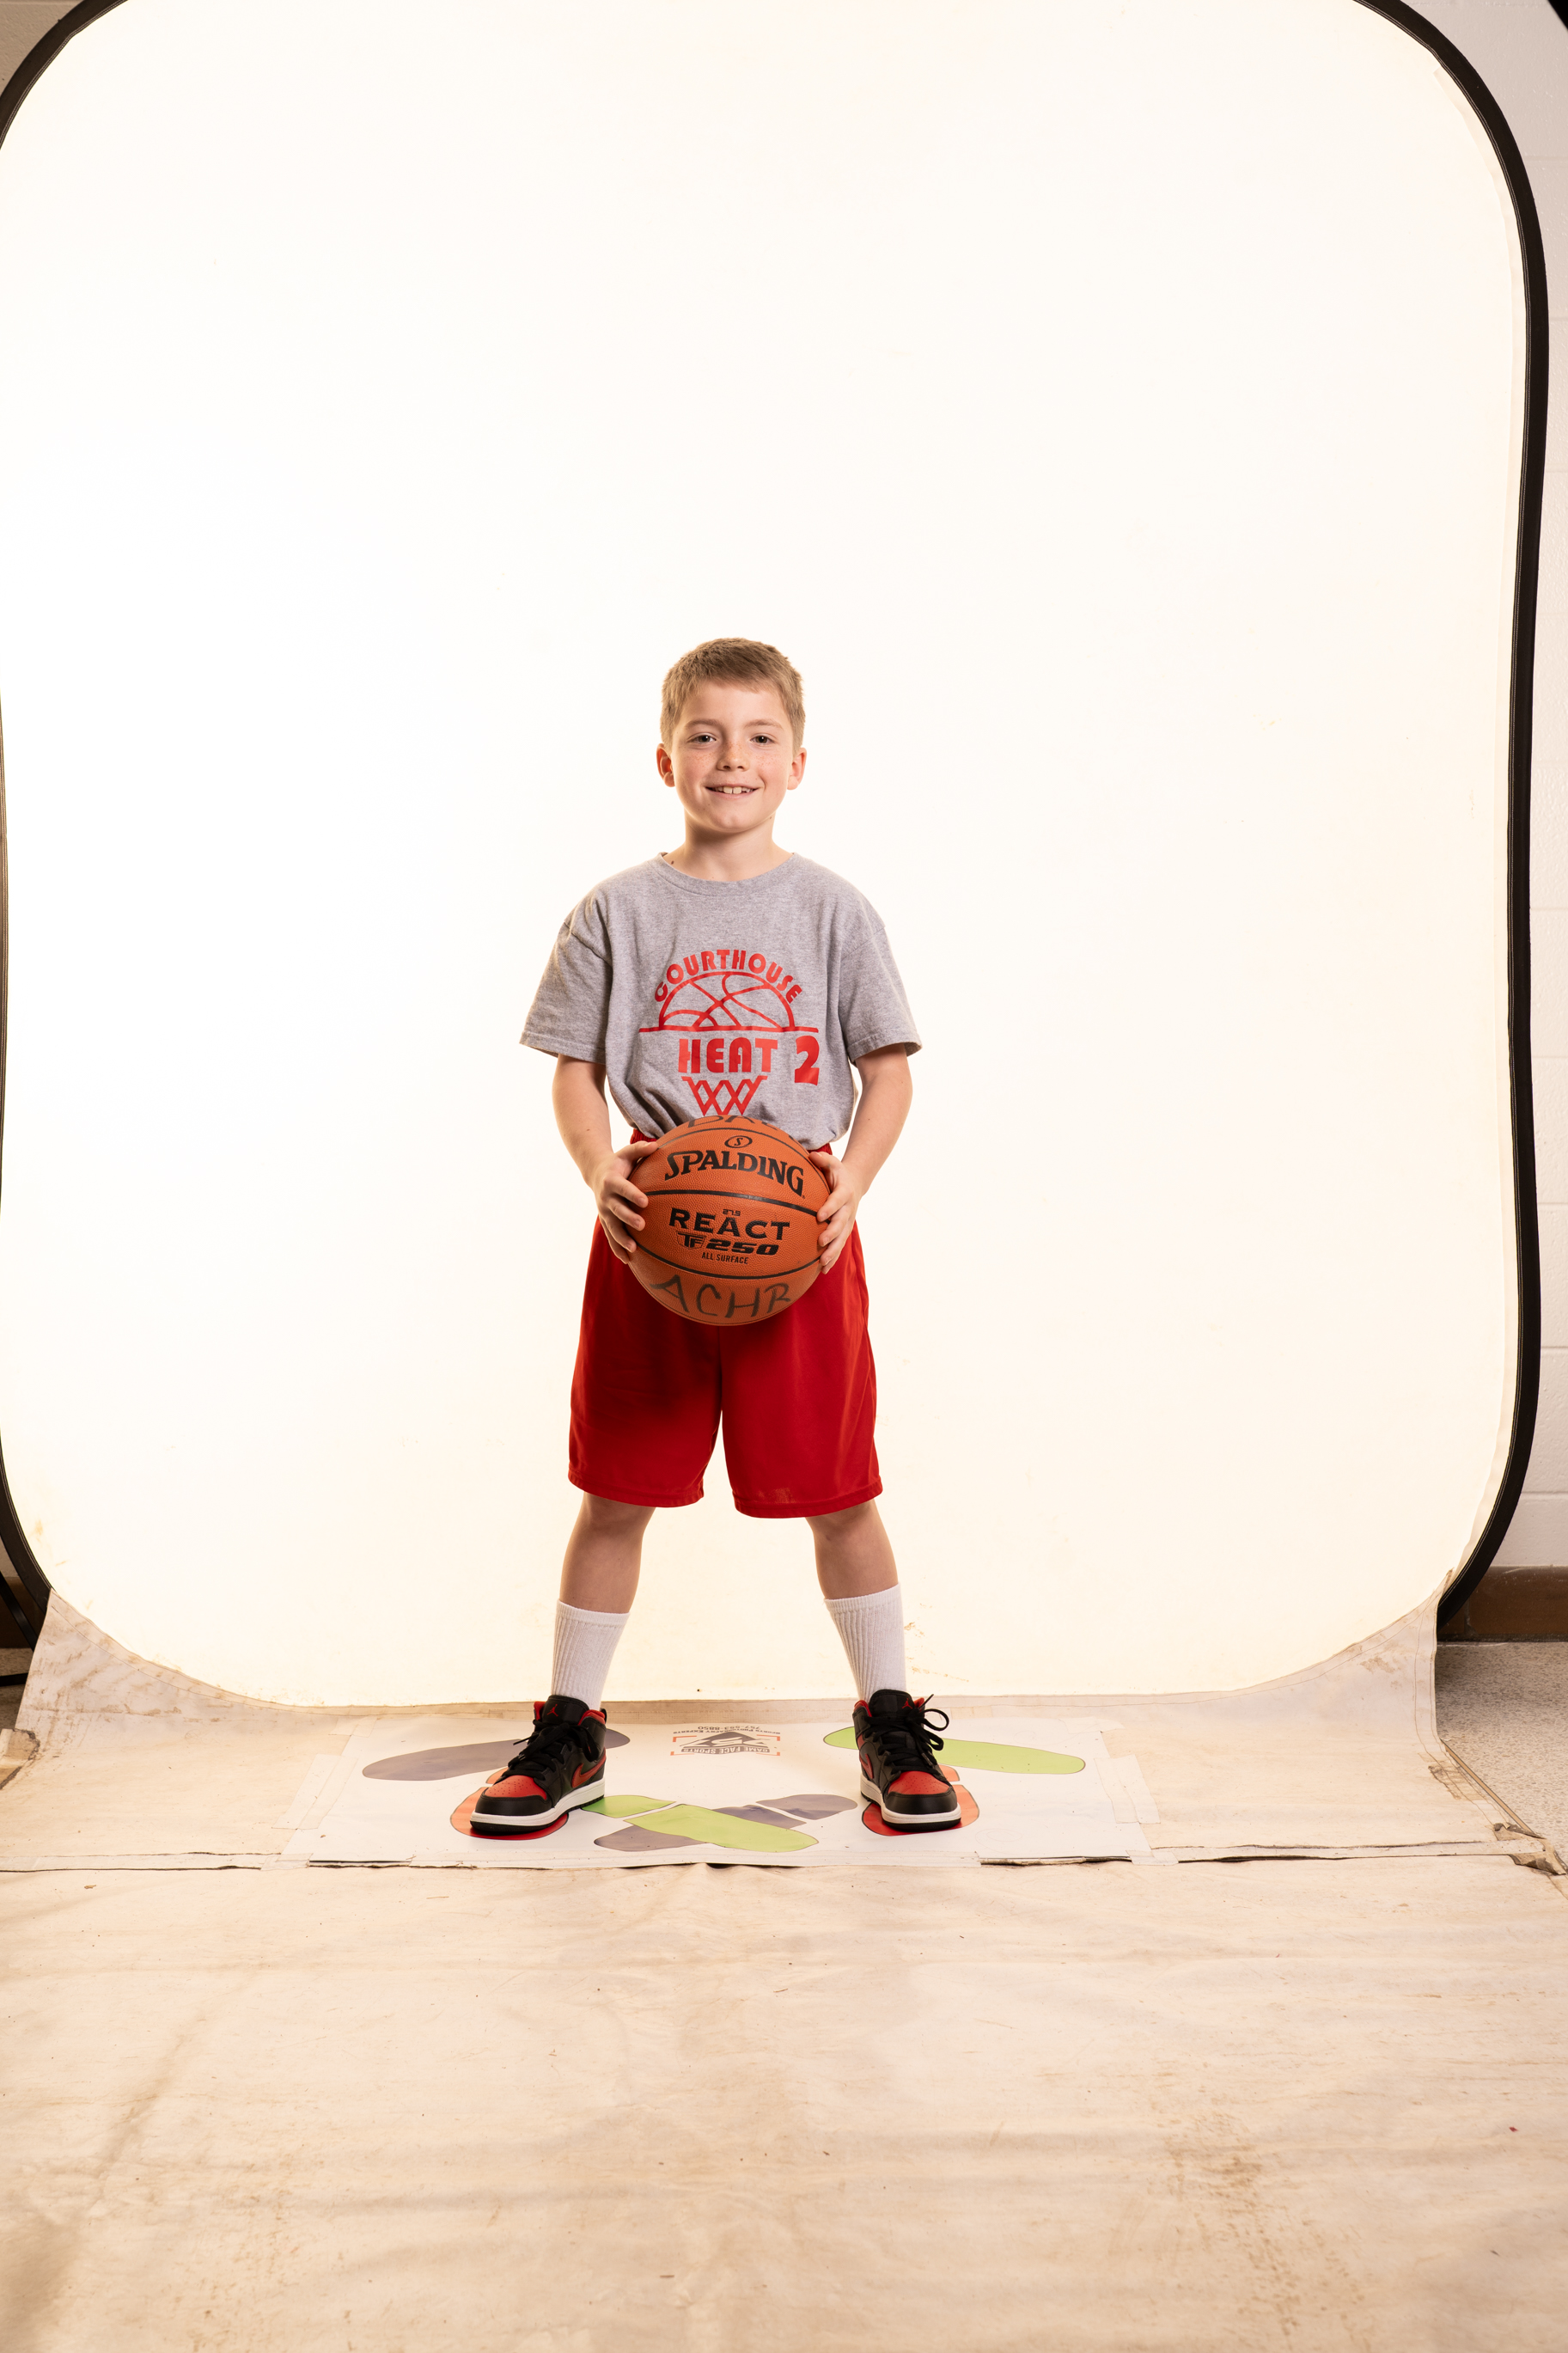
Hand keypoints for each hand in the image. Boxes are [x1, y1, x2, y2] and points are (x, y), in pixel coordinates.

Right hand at [593, 1139, 661, 1264]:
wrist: (596, 1173)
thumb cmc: (618, 1163)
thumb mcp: (627, 1152)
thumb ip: (640, 1148)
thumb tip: (657, 1145)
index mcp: (612, 1181)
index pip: (623, 1188)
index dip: (633, 1194)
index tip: (645, 1201)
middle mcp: (605, 1198)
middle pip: (617, 1210)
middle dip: (628, 1218)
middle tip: (642, 1225)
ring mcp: (604, 1211)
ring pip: (612, 1227)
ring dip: (621, 1238)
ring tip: (634, 1249)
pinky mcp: (605, 1220)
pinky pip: (611, 1236)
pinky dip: (617, 1248)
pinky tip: (627, 1260)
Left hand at [809, 1153, 864, 1273]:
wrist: (855, 1184)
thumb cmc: (838, 1173)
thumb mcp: (833, 1163)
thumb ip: (823, 1160)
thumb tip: (811, 1155)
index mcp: (844, 1192)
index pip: (837, 1201)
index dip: (829, 1208)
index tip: (819, 1215)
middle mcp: (848, 1209)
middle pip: (840, 1224)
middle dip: (832, 1234)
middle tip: (821, 1242)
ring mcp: (847, 1222)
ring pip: (841, 1239)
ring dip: (833, 1251)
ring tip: (823, 1263)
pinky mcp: (844, 1231)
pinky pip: (839, 1246)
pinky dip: (833, 1258)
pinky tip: (823, 1270)